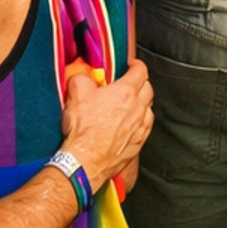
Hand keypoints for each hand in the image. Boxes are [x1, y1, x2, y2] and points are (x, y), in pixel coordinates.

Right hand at [60, 60, 154, 193]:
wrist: (84, 162)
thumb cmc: (83, 130)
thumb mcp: (77, 92)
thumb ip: (83, 77)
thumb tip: (84, 76)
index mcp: (126, 92)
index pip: (141, 70)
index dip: (135, 65)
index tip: (130, 66)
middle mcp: (137, 109)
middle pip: (148, 88)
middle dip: (140, 83)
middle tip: (129, 84)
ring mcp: (139, 129)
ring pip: (149, 109)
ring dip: (142, 105)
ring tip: (130, 105)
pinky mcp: (137, 146)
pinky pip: (146, 129)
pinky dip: (141, 123)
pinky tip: (131, 125)